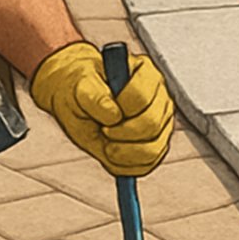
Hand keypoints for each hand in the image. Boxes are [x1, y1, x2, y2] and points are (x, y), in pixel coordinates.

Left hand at [29, 41, 173, 176]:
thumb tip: (112, 114)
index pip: (142, 97)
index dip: (120, 110)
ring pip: (154, 149)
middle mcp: (159, 98)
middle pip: (152, 125)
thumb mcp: (79, 85)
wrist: (78, 98)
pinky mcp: (156, 144)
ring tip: (106, 144)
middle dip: (121, 134)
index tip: (103, 114)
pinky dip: (126, 166)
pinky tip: (112, 154)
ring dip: (124, 153)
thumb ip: (94, 95)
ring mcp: (161, 123)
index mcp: (145, 73)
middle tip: (103, 131)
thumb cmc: (81, 86)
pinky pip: (148, 164)